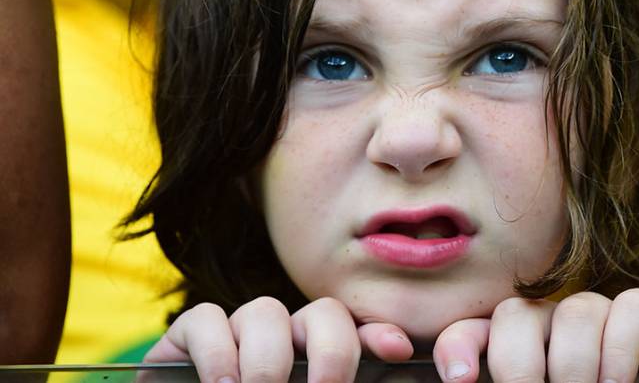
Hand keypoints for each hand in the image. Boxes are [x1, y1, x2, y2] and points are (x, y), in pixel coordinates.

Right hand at [144, 296, 414, 382]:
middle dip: (331, 350)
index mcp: (321, 358)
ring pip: (266, 311)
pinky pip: (208, 319)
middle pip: (322, 313)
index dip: (378, 335)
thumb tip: (396, 376)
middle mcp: (286, 336)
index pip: (358, 334)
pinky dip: (218, 351)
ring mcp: (240, 331)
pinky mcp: (191, 333)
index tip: (398, 351)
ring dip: (269, 360)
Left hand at [431, 288, 638, 382]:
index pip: (475, 331)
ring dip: (574, 365)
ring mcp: (603, 318)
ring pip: (575, 310)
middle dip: (518, 364)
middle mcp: (556, 328)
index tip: (459, 381)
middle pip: (518, 314)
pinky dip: (619, 349)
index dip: (460, 345)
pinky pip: (630, 308)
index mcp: (521, 351)